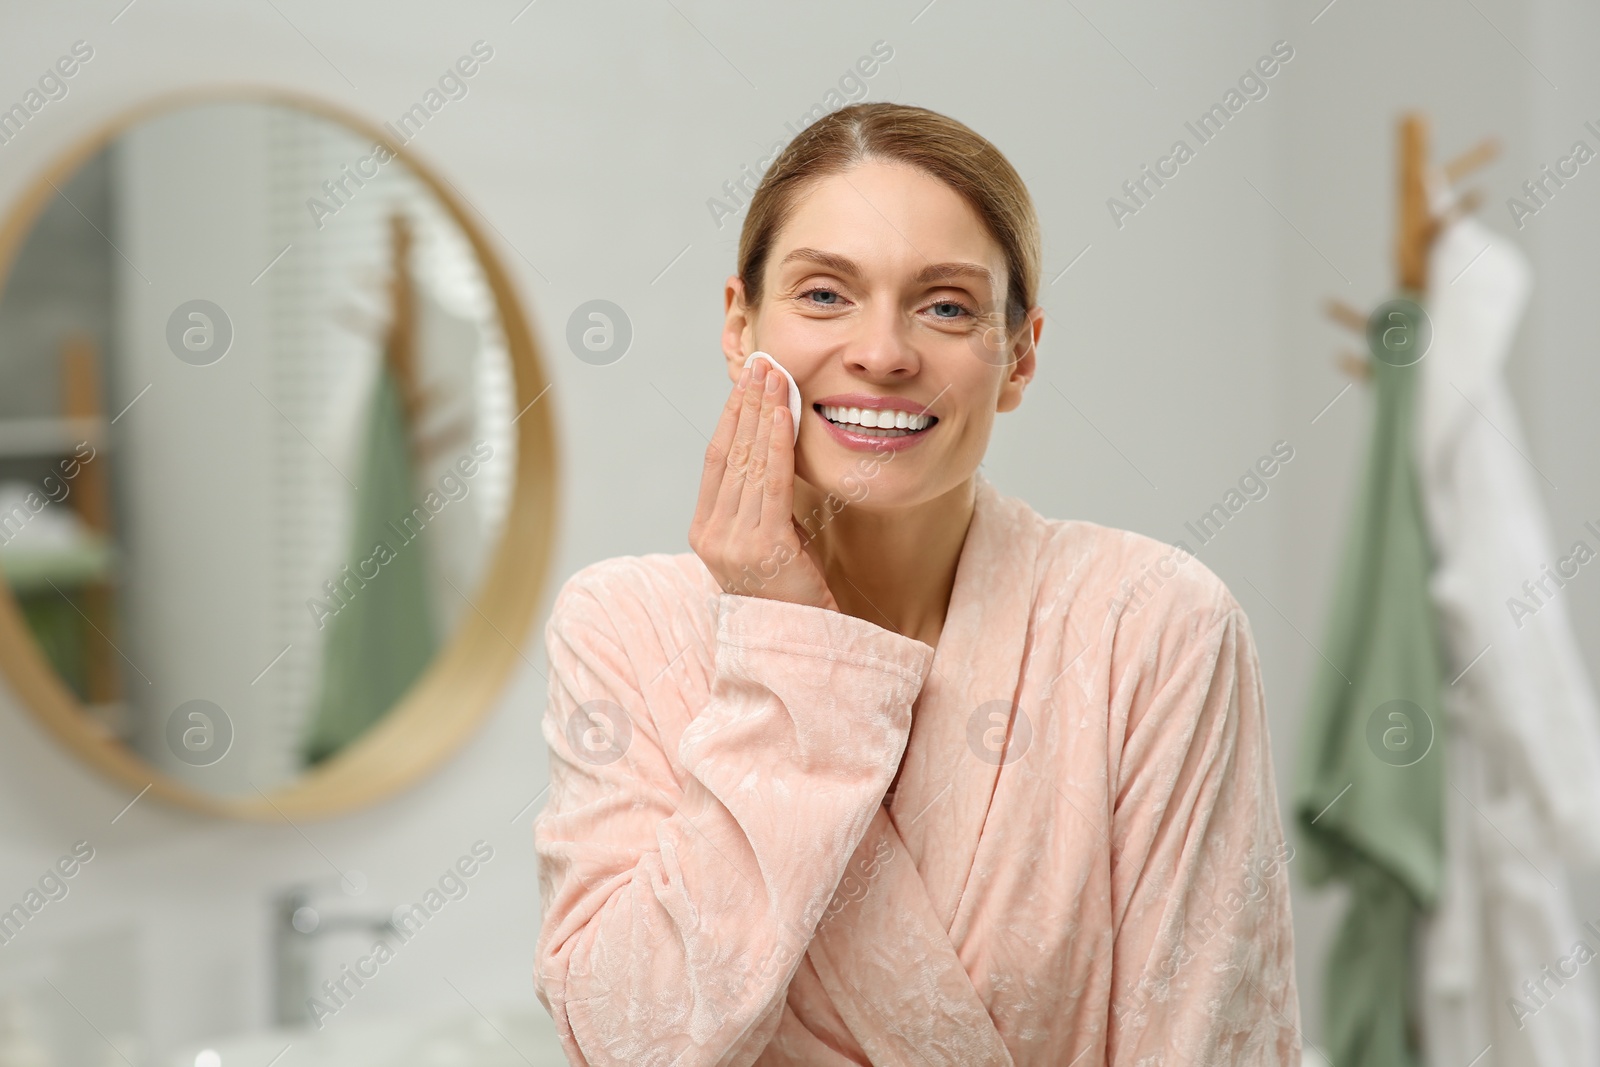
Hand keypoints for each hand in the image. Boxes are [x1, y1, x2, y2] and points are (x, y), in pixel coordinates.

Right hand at [690, 357, 837, 610]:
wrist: (800, 644)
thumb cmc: (790, 592)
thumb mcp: (768, 539)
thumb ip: (761, 503)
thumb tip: (772, 452)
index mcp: (705, 532)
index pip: (715, 460)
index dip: (730, 416)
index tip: (745, 381)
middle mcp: (712, 536)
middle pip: (729, 454)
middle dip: (746, 403)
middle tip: (760, 363)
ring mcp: (734, 543)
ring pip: (748, 463)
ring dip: (763, 413)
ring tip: (774, 376)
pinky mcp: (764, 548)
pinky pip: (771, 484)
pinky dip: (777, 444)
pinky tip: (783, 414)